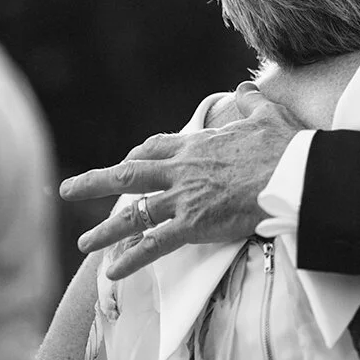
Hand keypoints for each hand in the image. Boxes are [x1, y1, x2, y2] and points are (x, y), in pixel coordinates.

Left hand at [60, 85, 303, 279]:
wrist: (292, 174)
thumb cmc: (283, 146)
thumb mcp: (266, 114)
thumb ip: (250, 102)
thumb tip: (245, 87)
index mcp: (196, 145)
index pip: (155, 148)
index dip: (138, 156)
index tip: (127, 161)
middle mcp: (182, 170)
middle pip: (129, 175)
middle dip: (95, 182)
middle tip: (67, 190)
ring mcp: (184, 198)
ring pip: (135, 213)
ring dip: (105, 230)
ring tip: (83, 243)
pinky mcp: (193, 225)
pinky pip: (155, 244)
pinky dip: (132, 259)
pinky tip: (112, 272)